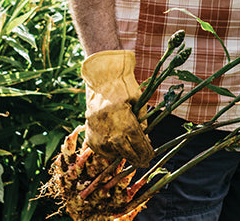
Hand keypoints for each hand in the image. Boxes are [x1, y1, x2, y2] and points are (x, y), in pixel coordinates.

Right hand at [81, 50, 154, 166]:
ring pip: (110, 152)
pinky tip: (117, 150)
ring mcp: (96, 130)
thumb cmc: (125, 86)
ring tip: (132, 155)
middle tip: (144, 162)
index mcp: (122, 117)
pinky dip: (108, 152)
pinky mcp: (88, 131)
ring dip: (122, 155)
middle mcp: (107, 126)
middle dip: (136, 158)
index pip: (136, 141)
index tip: (151, 156)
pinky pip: (98, 149)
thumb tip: (146, 142)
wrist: (103, 77)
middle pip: (124, 150)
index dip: (144, 151)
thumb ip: (142, 122)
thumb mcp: (139, 102)